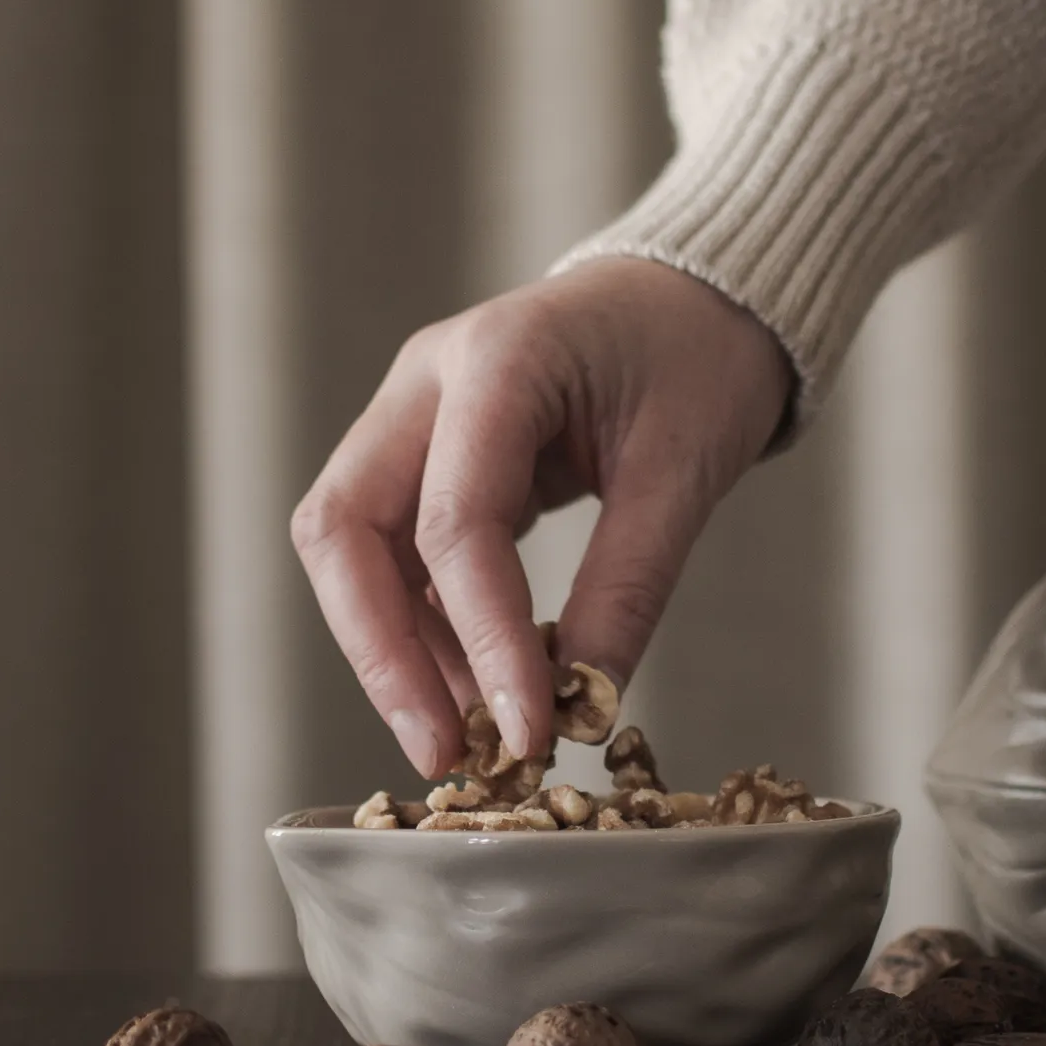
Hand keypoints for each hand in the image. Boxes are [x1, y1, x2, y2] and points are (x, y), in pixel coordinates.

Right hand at [291, 259, 791, 779]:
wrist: (702, 293)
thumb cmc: (701, 357)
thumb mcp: (686, 470)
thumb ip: (628, 587)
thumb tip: (581, 706)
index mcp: (498, 360)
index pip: (455, 522)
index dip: (483, 640)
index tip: (525, 732)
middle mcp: (427, 382)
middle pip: (343, 528)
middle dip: (380, 653)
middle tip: (441, 752)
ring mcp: (415, 416)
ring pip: (353, 548)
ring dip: (397, 651)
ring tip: (468, 739)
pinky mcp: (427, 457)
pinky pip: (396, 553)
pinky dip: (426, 628)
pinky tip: (475, 688)